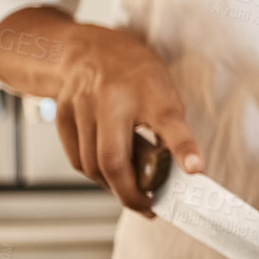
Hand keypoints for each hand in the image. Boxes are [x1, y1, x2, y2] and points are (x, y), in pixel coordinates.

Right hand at [52, 24, 202, 213]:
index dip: (184, 148)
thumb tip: (181, 170)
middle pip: (114, 160)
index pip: (171, 122)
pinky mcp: (62, 115)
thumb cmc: (137, 74)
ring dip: (112, 187)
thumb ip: (171, 128)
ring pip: (92, 165)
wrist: (90, 50)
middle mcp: (113, 99)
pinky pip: (76, 159)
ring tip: (132, 192)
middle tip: (149, 208)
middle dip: (131, 194)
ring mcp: (82, 107)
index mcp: (150, 90)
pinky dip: (93, 175)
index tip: (196, 170)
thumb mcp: (166, 91)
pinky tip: (108, 176)